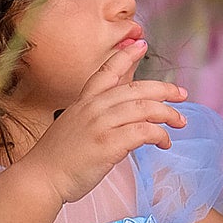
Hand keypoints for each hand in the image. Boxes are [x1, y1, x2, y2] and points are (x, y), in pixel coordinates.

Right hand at [23, 38, 187, 204]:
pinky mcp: (109, 144)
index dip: (125, 55)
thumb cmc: (56, 159)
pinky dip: (159, 135)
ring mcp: (101, 125)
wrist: (40, 178)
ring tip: (180, 122)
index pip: (107, 70)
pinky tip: (164, 142)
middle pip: (137, 88)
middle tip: (182, 94)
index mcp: (84, 101)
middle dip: (164, 89)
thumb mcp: (72, 127)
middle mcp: (94, 107)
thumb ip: (93, 118)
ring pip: (145, 108)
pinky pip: (144, 132)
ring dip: (168, 114)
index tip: (140, 44)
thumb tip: (116, 121)